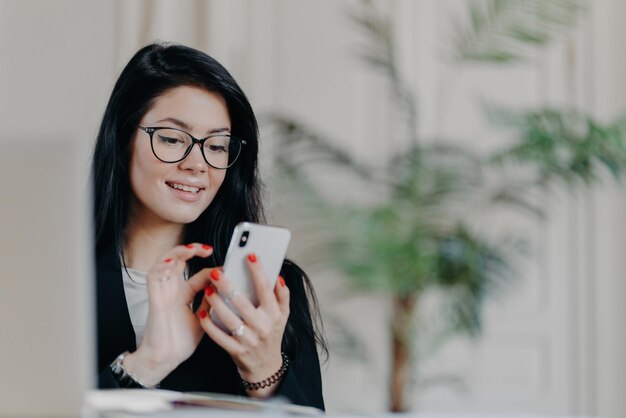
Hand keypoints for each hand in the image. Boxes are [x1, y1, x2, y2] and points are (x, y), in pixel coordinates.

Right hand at [122, 243, 214, 386]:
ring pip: (165, 263)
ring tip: (192, 249)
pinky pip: (153, 277)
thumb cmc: (180, 342)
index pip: (198, 275)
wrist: (165, 360)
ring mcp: (163, 293)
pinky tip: (171, 262)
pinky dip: (160, 267)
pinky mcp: (154, 299)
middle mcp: (172, 290)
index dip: (212, 269)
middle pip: (179, 261)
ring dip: (178, 253)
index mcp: (184, 295)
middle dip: (192, 251)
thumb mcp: (202, 319)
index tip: (227, 267)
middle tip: (208, 248)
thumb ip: (210, 303)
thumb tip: (226, 289)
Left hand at [199, 253, 289, 397]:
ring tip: (208, 289)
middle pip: (242, 301)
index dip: (258, 271)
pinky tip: (203, 312)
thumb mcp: (283, 315)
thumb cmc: (272, 334)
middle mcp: (262, 326)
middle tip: (216, 273)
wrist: (265, 366)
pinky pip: (218, 336)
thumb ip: (282, 295)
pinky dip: (209, 323)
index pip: (266, 288)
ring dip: (216, 302)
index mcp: (274, 314)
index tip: (249, 255)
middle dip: (227, 285)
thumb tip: (277, 276)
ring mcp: (248, 340)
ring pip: (228, 318)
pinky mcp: (235, 350)